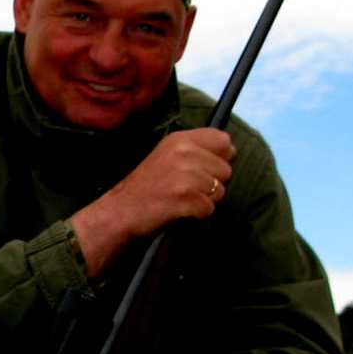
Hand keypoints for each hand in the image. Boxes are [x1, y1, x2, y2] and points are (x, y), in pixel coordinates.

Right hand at [69, 128, 233, 275]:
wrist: (121, 210)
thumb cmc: (146, 186)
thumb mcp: (167, 155)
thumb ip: (195, 149)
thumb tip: (231, 151)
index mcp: (180, 139)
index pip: (223, 140)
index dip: (221, 157)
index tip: (206, 168)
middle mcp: (184, 153)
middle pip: (225, 170)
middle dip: (213, 183)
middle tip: (188, 188)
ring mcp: (184, 175)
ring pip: (219, 190)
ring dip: (205, 200)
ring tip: (182, 198)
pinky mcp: (184, 197)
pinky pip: (209, 208)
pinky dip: (197, 213)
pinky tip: (179, 209)